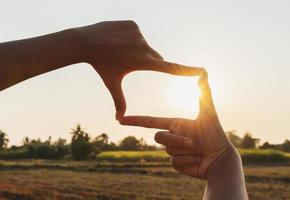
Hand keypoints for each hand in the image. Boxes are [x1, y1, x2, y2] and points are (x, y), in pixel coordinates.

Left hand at [77, 21, 203, 119]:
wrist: (85, 42)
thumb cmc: (101, 66)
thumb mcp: (112, 83)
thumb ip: (119, 101)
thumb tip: (119, 119)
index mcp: (143, 63)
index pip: (170, 68)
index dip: (187, 70)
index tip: (202, 70)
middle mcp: (144, 48)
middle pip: (155, 58)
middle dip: (147, 62)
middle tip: (128, 61)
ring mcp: (139, 34)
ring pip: (144, 46)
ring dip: (136, 49)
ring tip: (119, 50)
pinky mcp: (133, 25)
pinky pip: (137, 34)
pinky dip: (131, 38)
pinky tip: (117, 40)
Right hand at [120, 71, 232, 178]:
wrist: (220, 160)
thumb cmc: (216, 135)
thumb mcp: (208, 113)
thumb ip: (204, 93)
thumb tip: (204, 72)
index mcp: (176, 124)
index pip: (151, 121)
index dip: (135, 120)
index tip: (120, 119)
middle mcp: (173, 136)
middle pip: (159, 137)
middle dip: (174, 140)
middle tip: (192, 143)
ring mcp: (174, 151)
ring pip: (167, 150)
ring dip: (184, 151)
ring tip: (198, 150)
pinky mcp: (177, 163)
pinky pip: (173, 162)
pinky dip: (186, 162)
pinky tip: (197, 161)